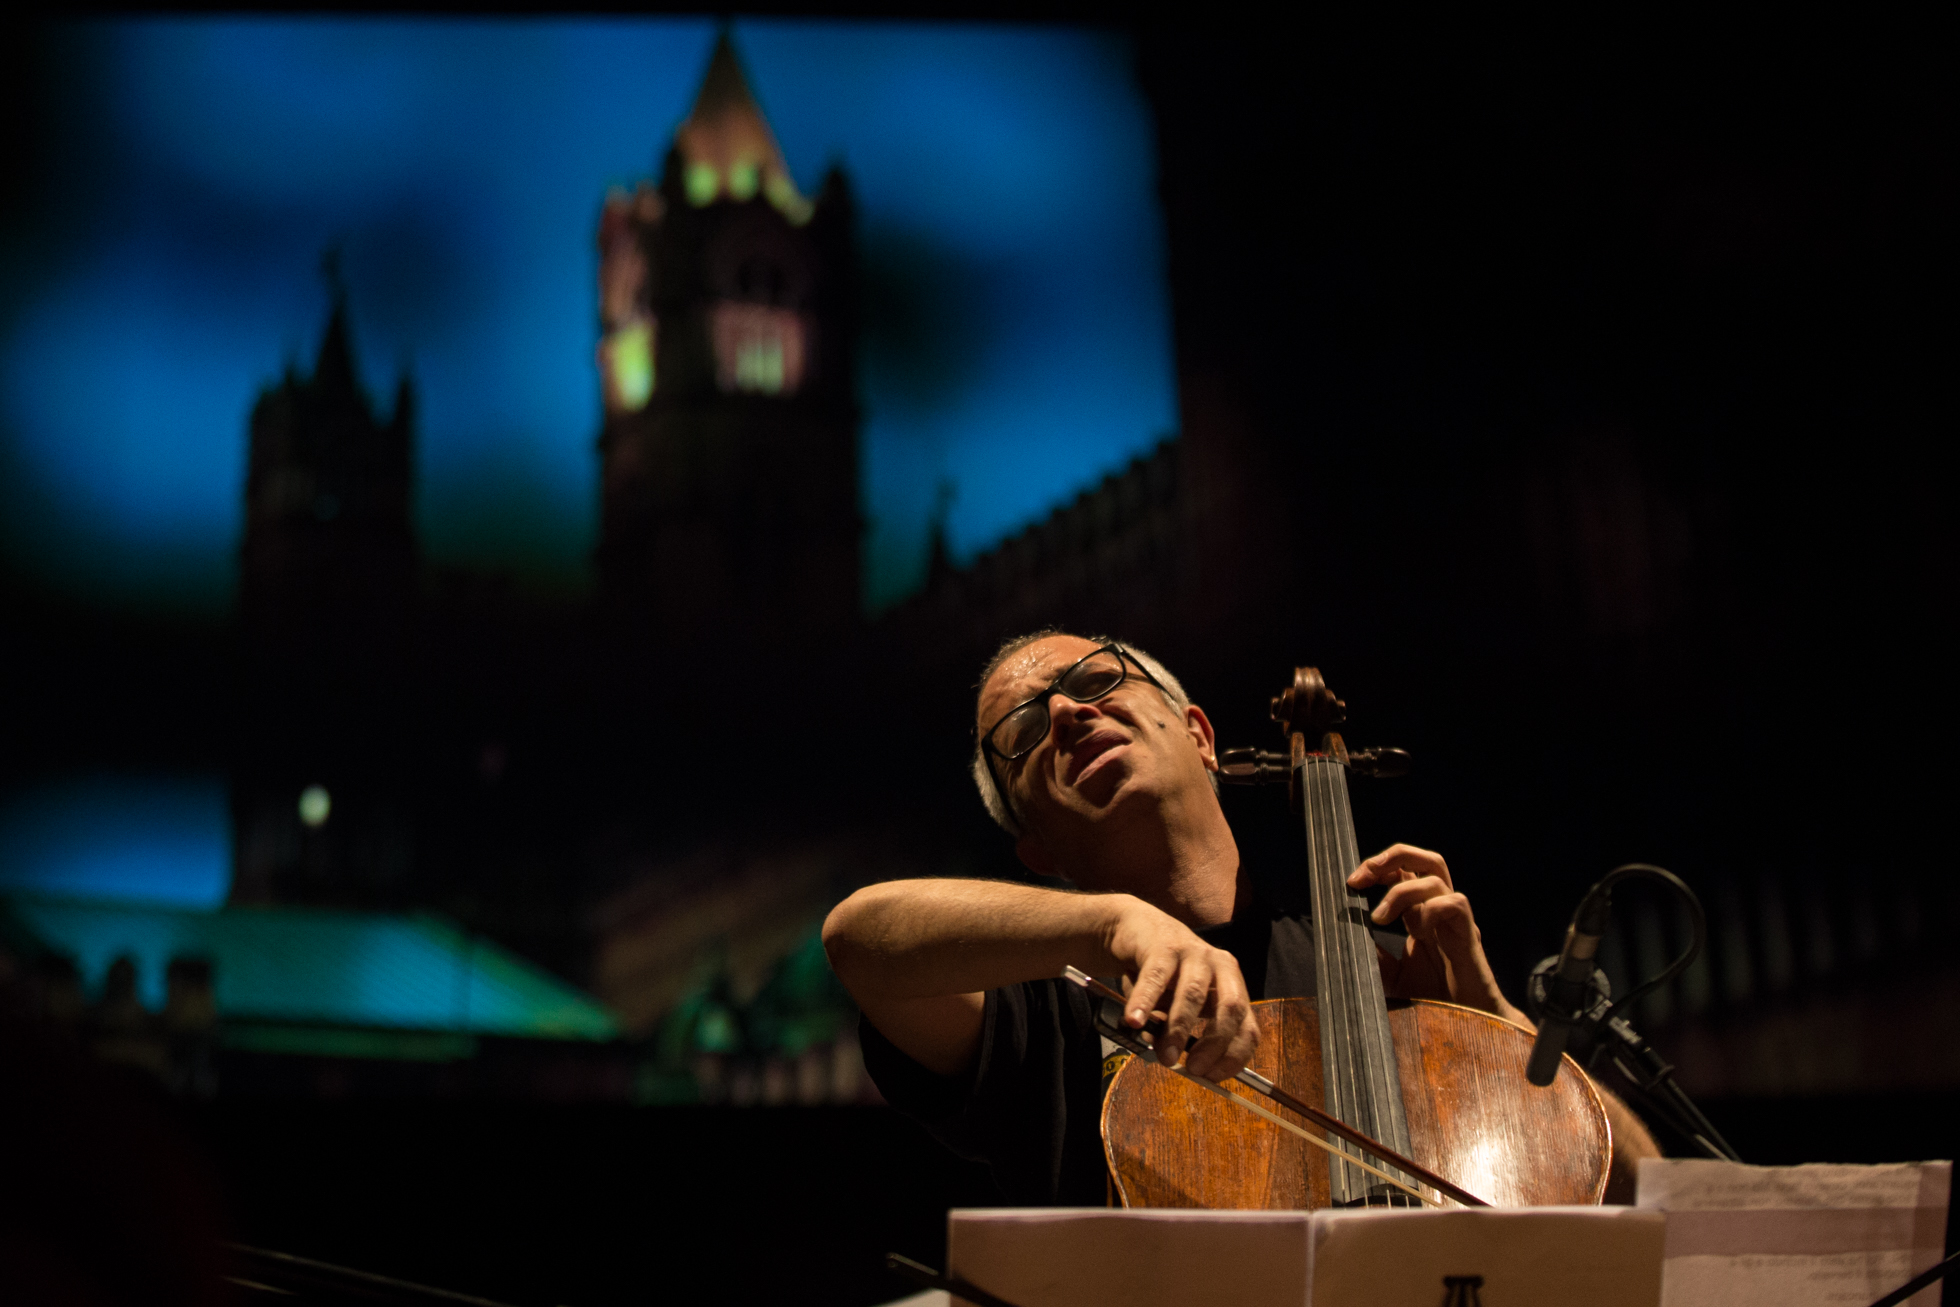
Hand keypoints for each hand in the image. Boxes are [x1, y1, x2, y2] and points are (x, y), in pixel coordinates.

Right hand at [1103, 895, 1259, 1080]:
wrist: (1135, 930)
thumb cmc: (1162, 975)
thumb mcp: (1178, 1006)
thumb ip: (1180, 1032)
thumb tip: (1173, 1062)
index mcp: (1231, 986)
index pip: (1248, 1026)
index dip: (1234, 1056)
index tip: (1213, 1078)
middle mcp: (1221, 967)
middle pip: (1230, 1008)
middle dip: (1214, 1044)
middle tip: (1193, 1069)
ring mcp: (1194, 952)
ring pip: (1194, 994)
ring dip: (1179, 1029)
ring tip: (1163, 1055)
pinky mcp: (1165, 945)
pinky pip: (1156, 977)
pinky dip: (1144, 1003)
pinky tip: (1135, 1021)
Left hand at [1347, 844, 1525, 1024]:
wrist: (1466, 1027)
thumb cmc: (1433, 1002)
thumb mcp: (1391, 978)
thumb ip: (1375, 956)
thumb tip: (1348, 935)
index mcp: (1421, 916)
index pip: (1404, 873)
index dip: (1378, 868)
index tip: (1352, 883)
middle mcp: (1439, 912)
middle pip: (1427, 860)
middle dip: (1394, 856)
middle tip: (1364, 875)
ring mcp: (1455, 922)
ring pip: (1436, 877)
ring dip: (1401, 891)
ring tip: (1381, 919)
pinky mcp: (1469, 936)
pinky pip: (1455, 903)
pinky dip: (1430, 909)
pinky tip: (1417, 932)